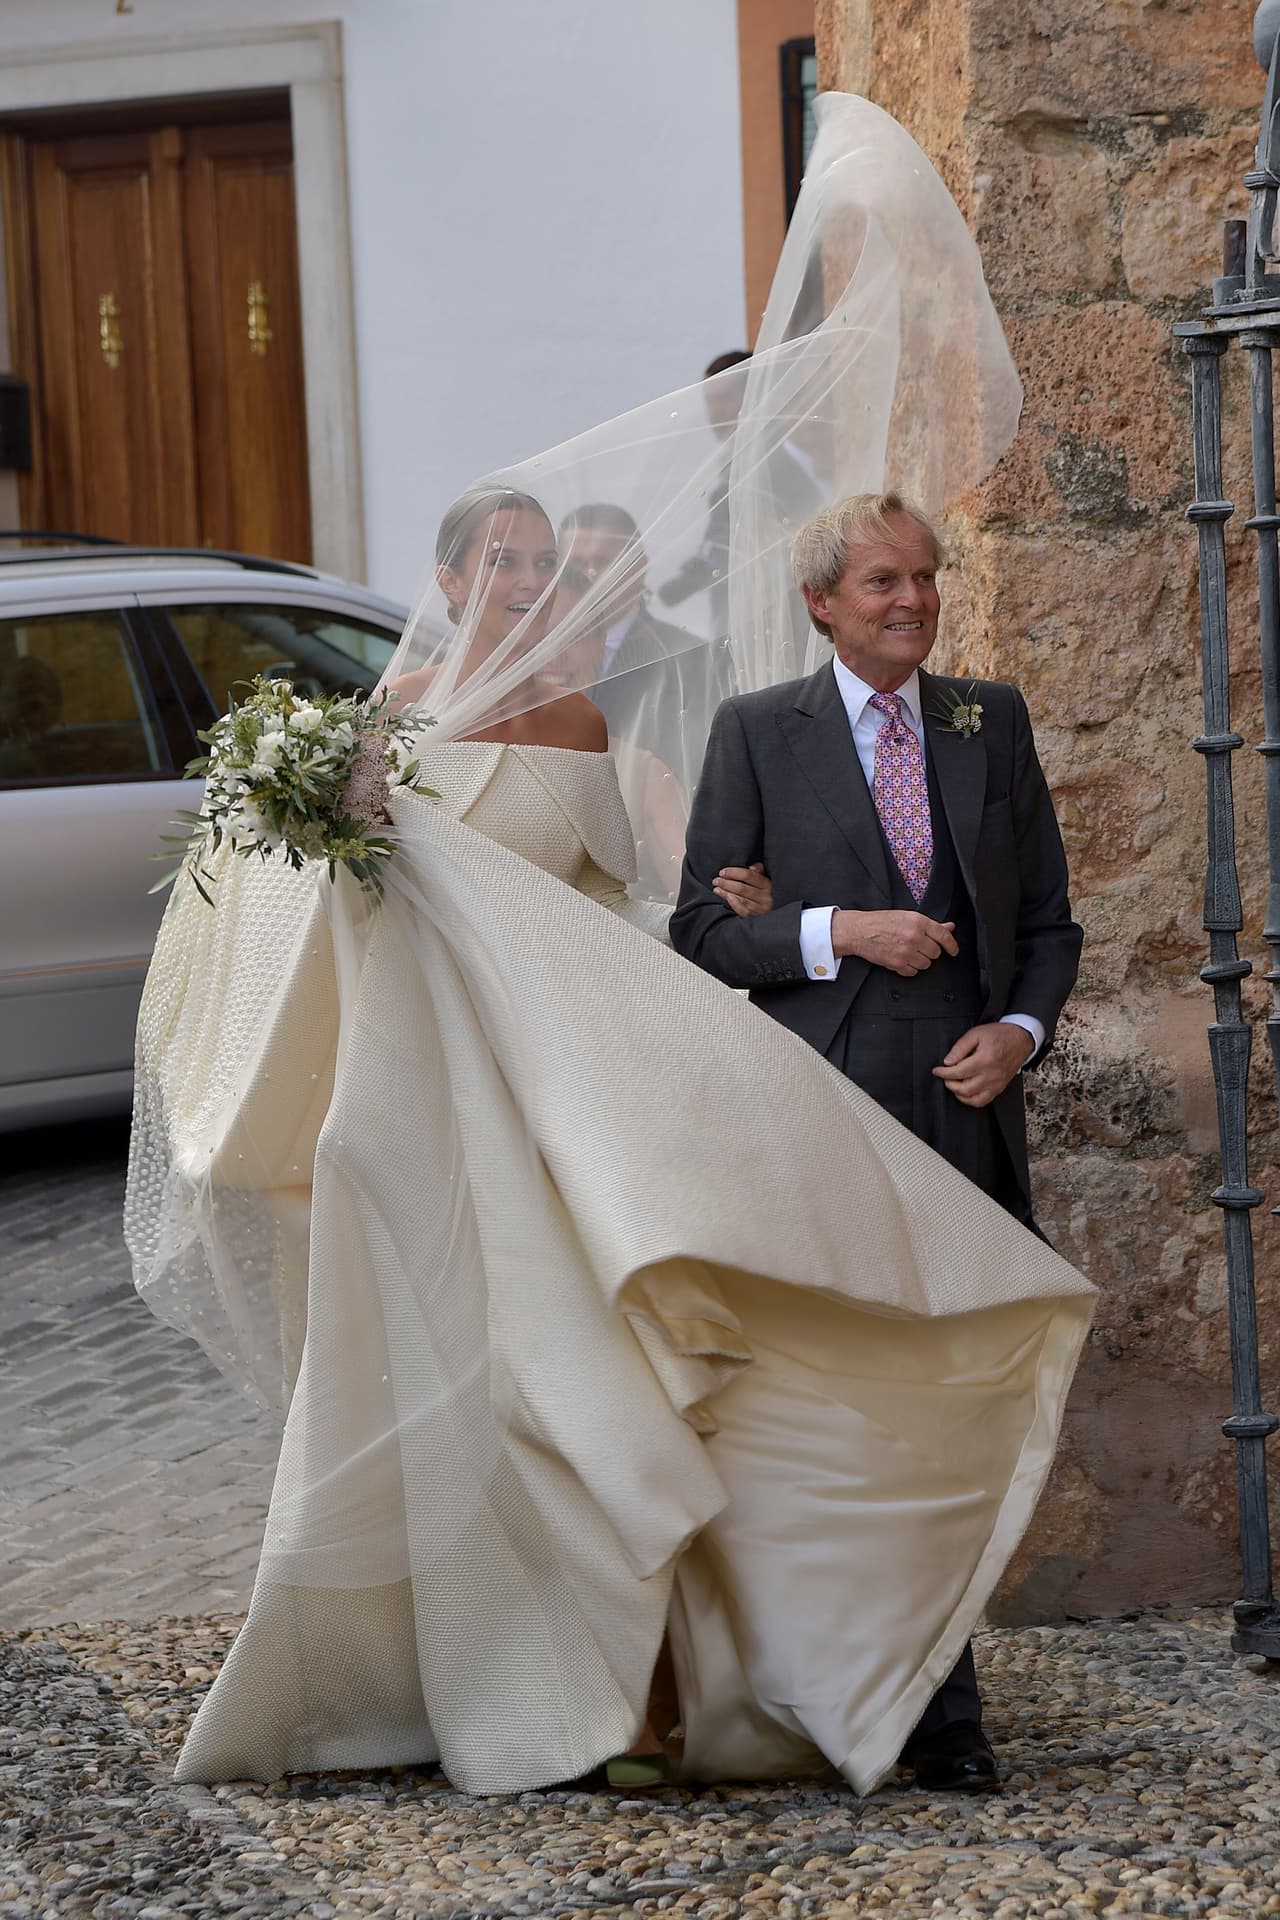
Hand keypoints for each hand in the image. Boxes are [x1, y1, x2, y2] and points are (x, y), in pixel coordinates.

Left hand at [713, 862, 773, 917]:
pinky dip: (735, 904)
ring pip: (741, 899)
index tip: (722, 872)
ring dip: (726, 893)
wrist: (774, 916)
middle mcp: (765, 896)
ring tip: (716, 889)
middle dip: (726, 883)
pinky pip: (744, 911)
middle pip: (742, 888)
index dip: (734, 872)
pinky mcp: (756, 917)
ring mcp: (761, 908)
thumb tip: (752, 868)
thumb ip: (760, 871)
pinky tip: (727, 898)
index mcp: (768, 884)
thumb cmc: (765, 892)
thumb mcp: (766, 879)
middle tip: (716, 880)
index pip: (749, 875)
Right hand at [832, 910, 958, 976]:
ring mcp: (906, 951)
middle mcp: (914, 936)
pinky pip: (913, 972)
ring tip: (909, 952)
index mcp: (918, 922)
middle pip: (935, 952)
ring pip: (926, 964)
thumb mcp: (907, 917)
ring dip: (920, 960)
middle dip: (929, 951)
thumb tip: (950, 926)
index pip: (943, 936)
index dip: (952, 945)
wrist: (859, 931)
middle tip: (919, 946)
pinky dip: (910, 968)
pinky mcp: (897, 964)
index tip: (953, 951)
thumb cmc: (881, 922)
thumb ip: (930, 925)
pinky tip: (902, 959)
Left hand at [932, 1023, 1034, 1107]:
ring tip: (954, 1083)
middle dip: (949, 1083)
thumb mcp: (976, 1033)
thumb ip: (960, 1047)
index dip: (944, 1073)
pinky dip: (971, 1099)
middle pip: (964, 1089)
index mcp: (985, 1060)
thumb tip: (948, 1061)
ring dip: (959, 1093)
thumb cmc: (1000, 1035)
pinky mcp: (999, 1088)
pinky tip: (965, 1091)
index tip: (937, 1070)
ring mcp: (996, 1084)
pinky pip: (983, 1101)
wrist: (1020, 1039)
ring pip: (972, 1098)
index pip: (958, 1072)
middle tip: (945, 1075)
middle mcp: (991, 1075)